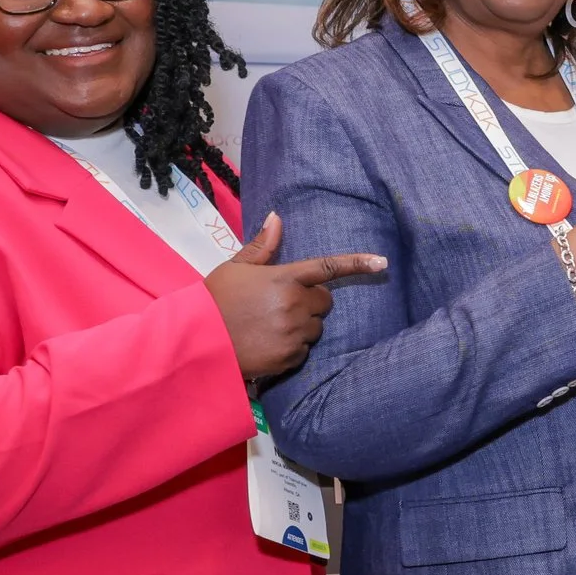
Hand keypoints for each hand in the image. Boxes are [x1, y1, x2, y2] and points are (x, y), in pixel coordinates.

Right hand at [206, 213, 388, 379]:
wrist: (194, 343)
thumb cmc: (213, 302)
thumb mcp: (234, 269)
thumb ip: (261, 247)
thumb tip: (277, 217)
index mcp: (283, 278)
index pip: (327, 267)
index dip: (357, 264)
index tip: (382, 263)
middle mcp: (294, 304)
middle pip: (324, 302)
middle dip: (309, 303)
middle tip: (278, 306)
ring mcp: (294, 332)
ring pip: (315, 328)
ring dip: (301, 326)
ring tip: (268, 326)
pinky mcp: (290, 356)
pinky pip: (304, 350)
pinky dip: (291, 348)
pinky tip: (266, 344)